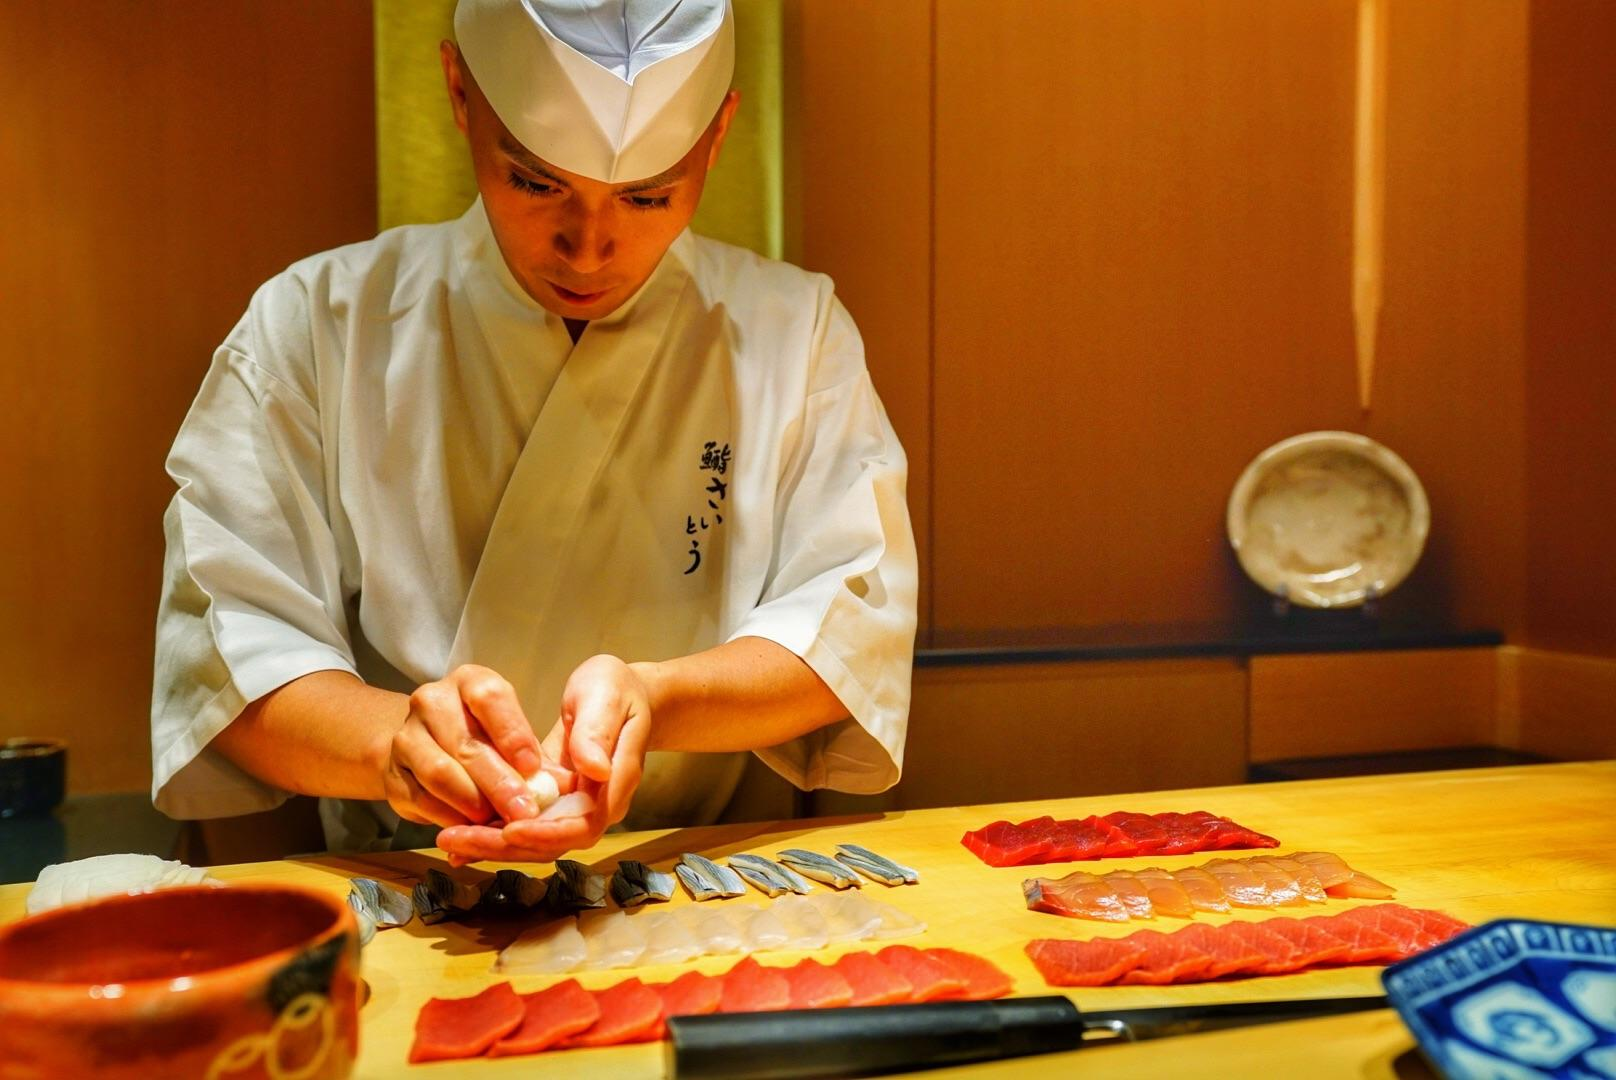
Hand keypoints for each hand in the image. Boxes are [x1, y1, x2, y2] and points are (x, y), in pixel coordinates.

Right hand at [379, 664, 545, 831]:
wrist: (424, 746)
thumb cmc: (483, 737)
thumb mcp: (510, 732)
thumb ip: (534, 756)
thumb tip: (566, 785)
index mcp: (468, 681)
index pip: (489, 698)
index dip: (513, 733)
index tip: (533, 768)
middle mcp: (431, 702)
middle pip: (466, 744)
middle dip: (499, 782)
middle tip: (524, 811)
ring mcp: (406, 737)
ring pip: (440, 773)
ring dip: (472, 802)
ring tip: (498, 822)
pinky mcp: (392, 773)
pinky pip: (421, 800)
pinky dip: (450, 818)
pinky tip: (471, 828)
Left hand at [435, 655, 654, 863]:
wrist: (622, 694)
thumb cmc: (616, 690)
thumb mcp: (607, 699)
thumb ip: (598, 733)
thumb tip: (595, 770)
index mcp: (614, 783)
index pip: (582, 825)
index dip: (546, 832)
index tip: (510, 828)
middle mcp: (595, 805)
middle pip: (552, 842)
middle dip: (503, 845)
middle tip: (456, 839)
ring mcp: (573, 805)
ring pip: (533, 839)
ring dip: (492, 843)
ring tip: (449, 839)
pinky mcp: (552, 800)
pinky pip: (524, 822)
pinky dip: (493, 831)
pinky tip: (460, 836)